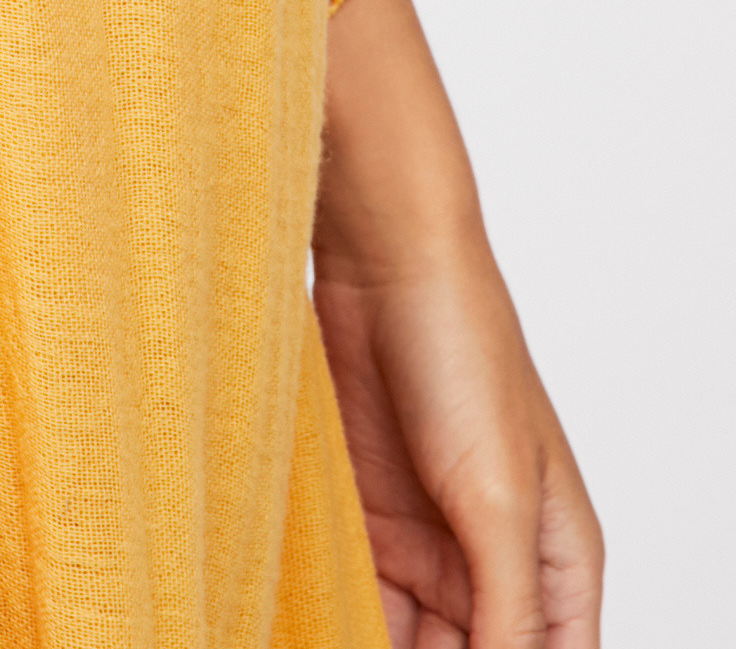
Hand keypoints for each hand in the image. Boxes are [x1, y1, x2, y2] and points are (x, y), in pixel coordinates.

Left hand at [313, 0, 600, 648]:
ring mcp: (428, 539)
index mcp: (556, 561)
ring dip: (371, 644)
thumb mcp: (496, 494)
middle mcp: (495, 560)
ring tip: (327, 647)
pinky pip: (355, 595)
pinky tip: (307, 624)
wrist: (379, 253)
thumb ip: (506, 606)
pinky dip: (334, 617)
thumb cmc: (463, 347)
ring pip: (407, 638)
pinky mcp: (365, 514)